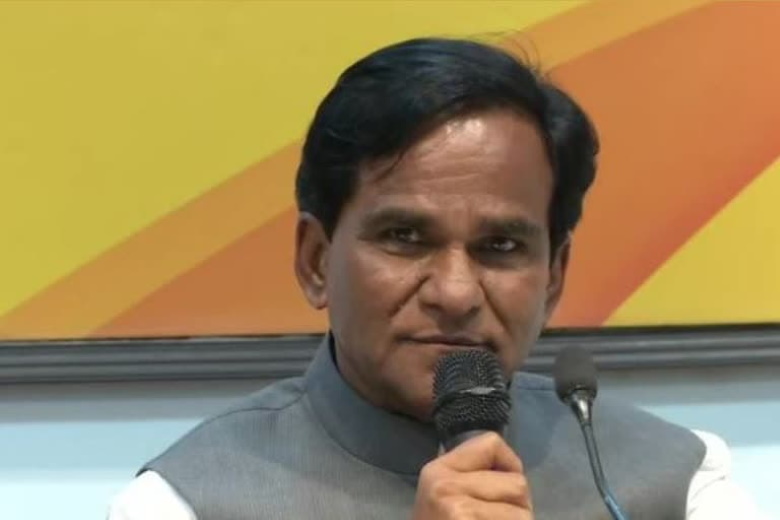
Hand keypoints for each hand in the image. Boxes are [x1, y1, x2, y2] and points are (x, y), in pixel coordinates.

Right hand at [412, 432, 532, 518]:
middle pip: (517, 483)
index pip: (492, 443)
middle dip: (518, 506)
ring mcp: (457, 510)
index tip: (502, 490)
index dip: (509, 466)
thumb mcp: (445, 499)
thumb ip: (470, 479)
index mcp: (438, 471)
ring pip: (523, 514)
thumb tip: (512, 469)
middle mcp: (444, 485)